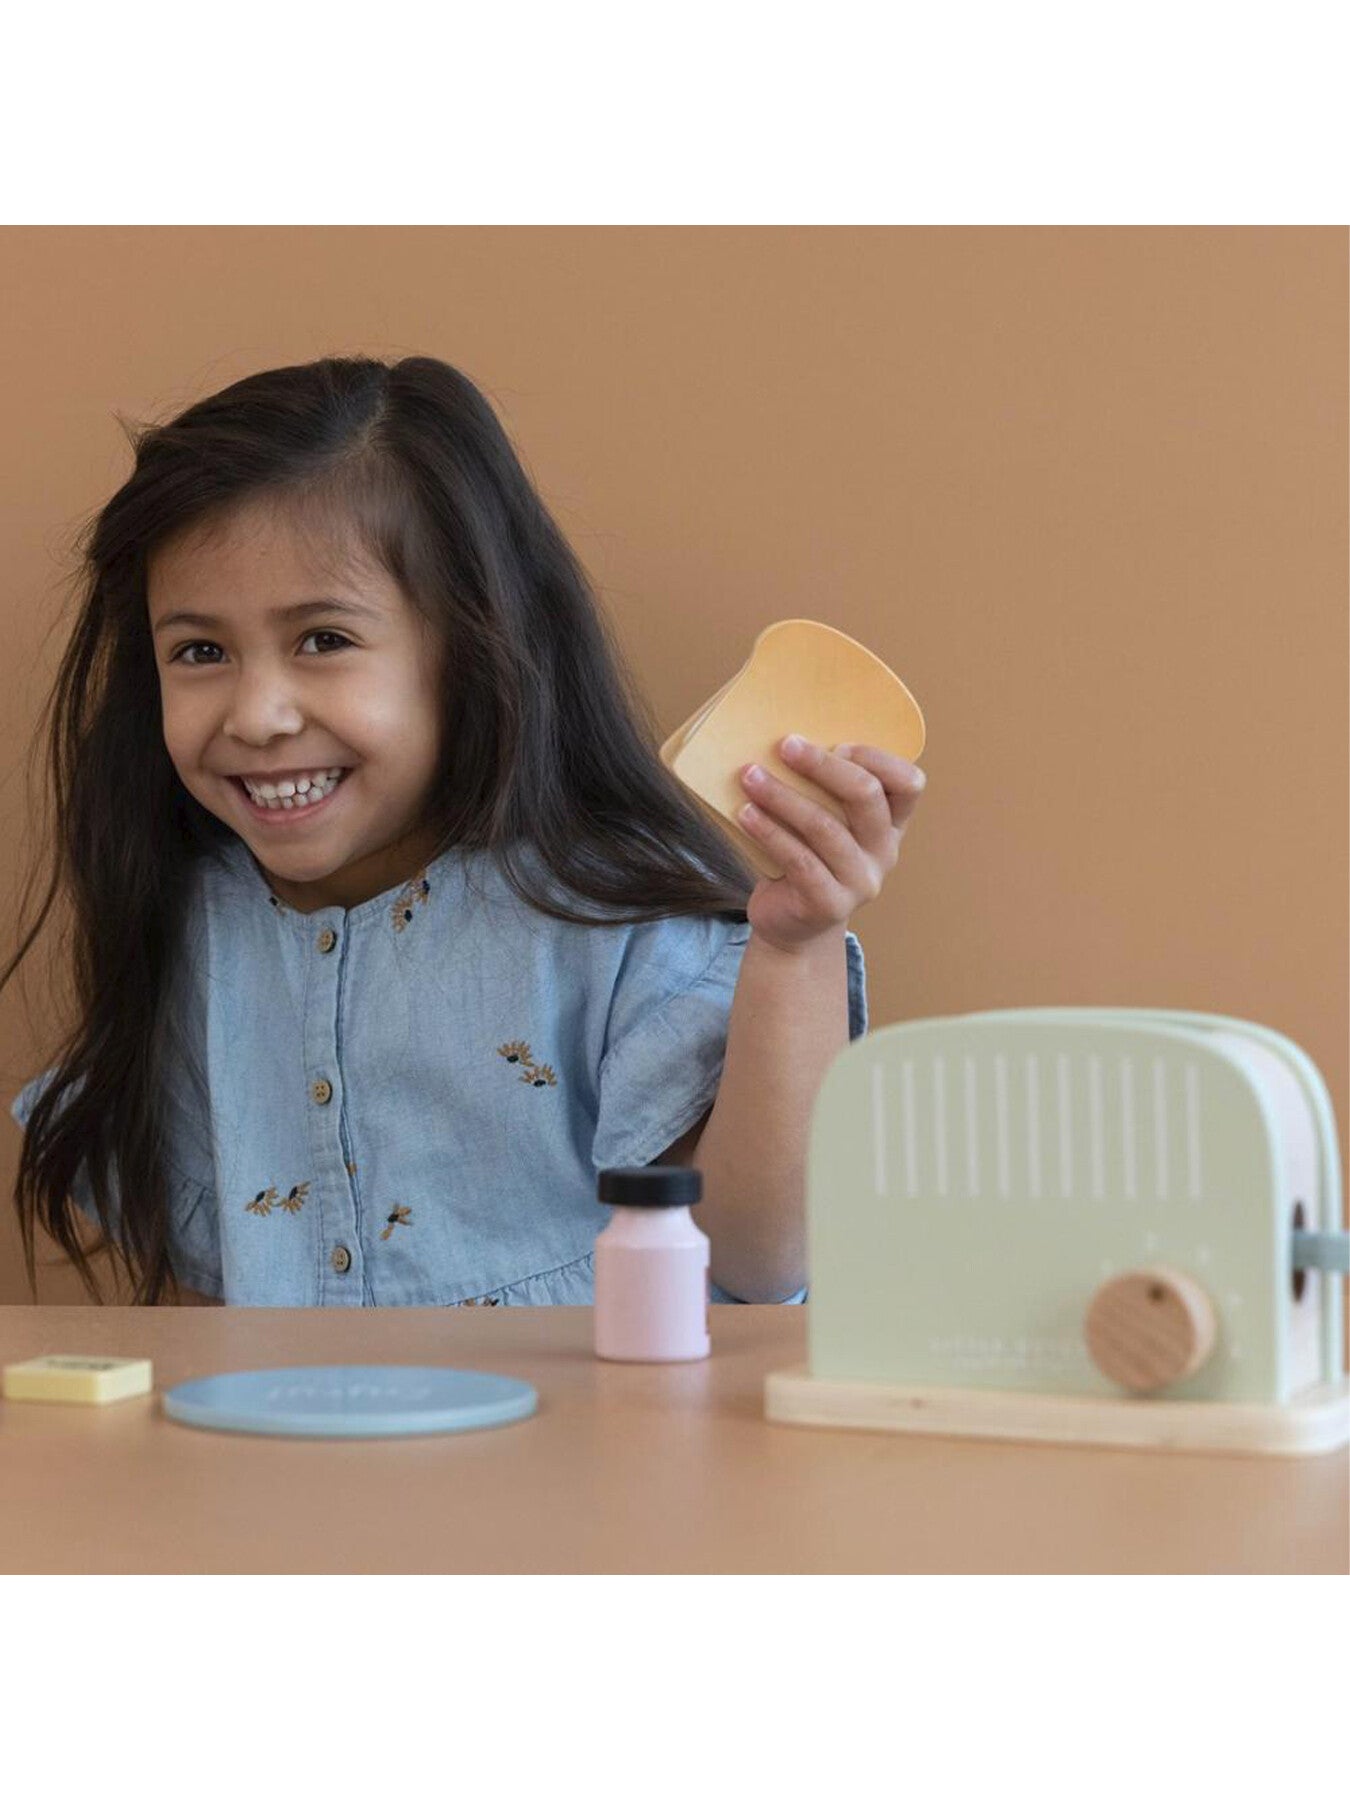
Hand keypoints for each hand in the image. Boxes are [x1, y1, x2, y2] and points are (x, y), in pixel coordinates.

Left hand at [736, 735, 925, 952]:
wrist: (791, 924)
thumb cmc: (804, 857)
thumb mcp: (822, 821)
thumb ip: (819, 791)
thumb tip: (782, 742)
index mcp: (890, 825)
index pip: (908, 784)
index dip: (878, 759)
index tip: (836, 744)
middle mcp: (884, 852)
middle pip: (866, 796)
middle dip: (823, 765)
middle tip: (785, 745)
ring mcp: (860, 881)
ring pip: (824, 827)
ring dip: (782, 795)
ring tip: (749, 776)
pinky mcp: (829, 903)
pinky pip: (798, 859)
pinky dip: (769, 831)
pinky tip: (745, 813)